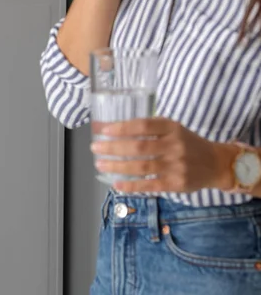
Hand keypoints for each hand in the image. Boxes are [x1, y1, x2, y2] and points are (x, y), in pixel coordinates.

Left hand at [92, 118, 234, 192]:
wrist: (216, 163)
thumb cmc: (187, 143)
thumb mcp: (172, 129)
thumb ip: (148, 129)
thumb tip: (112, 128)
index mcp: (172, 128)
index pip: (143, 125)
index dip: (122, 128)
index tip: (104, 131)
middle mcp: (174, 145)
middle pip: (139, 147)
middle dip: (113, 148)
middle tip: (95, 148)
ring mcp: (176, 165)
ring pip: (141, 167)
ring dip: (117, 167)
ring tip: (101, 165)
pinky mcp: (176, 183)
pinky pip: (150, 185)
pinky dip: (131, 186)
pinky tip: (117, 184)